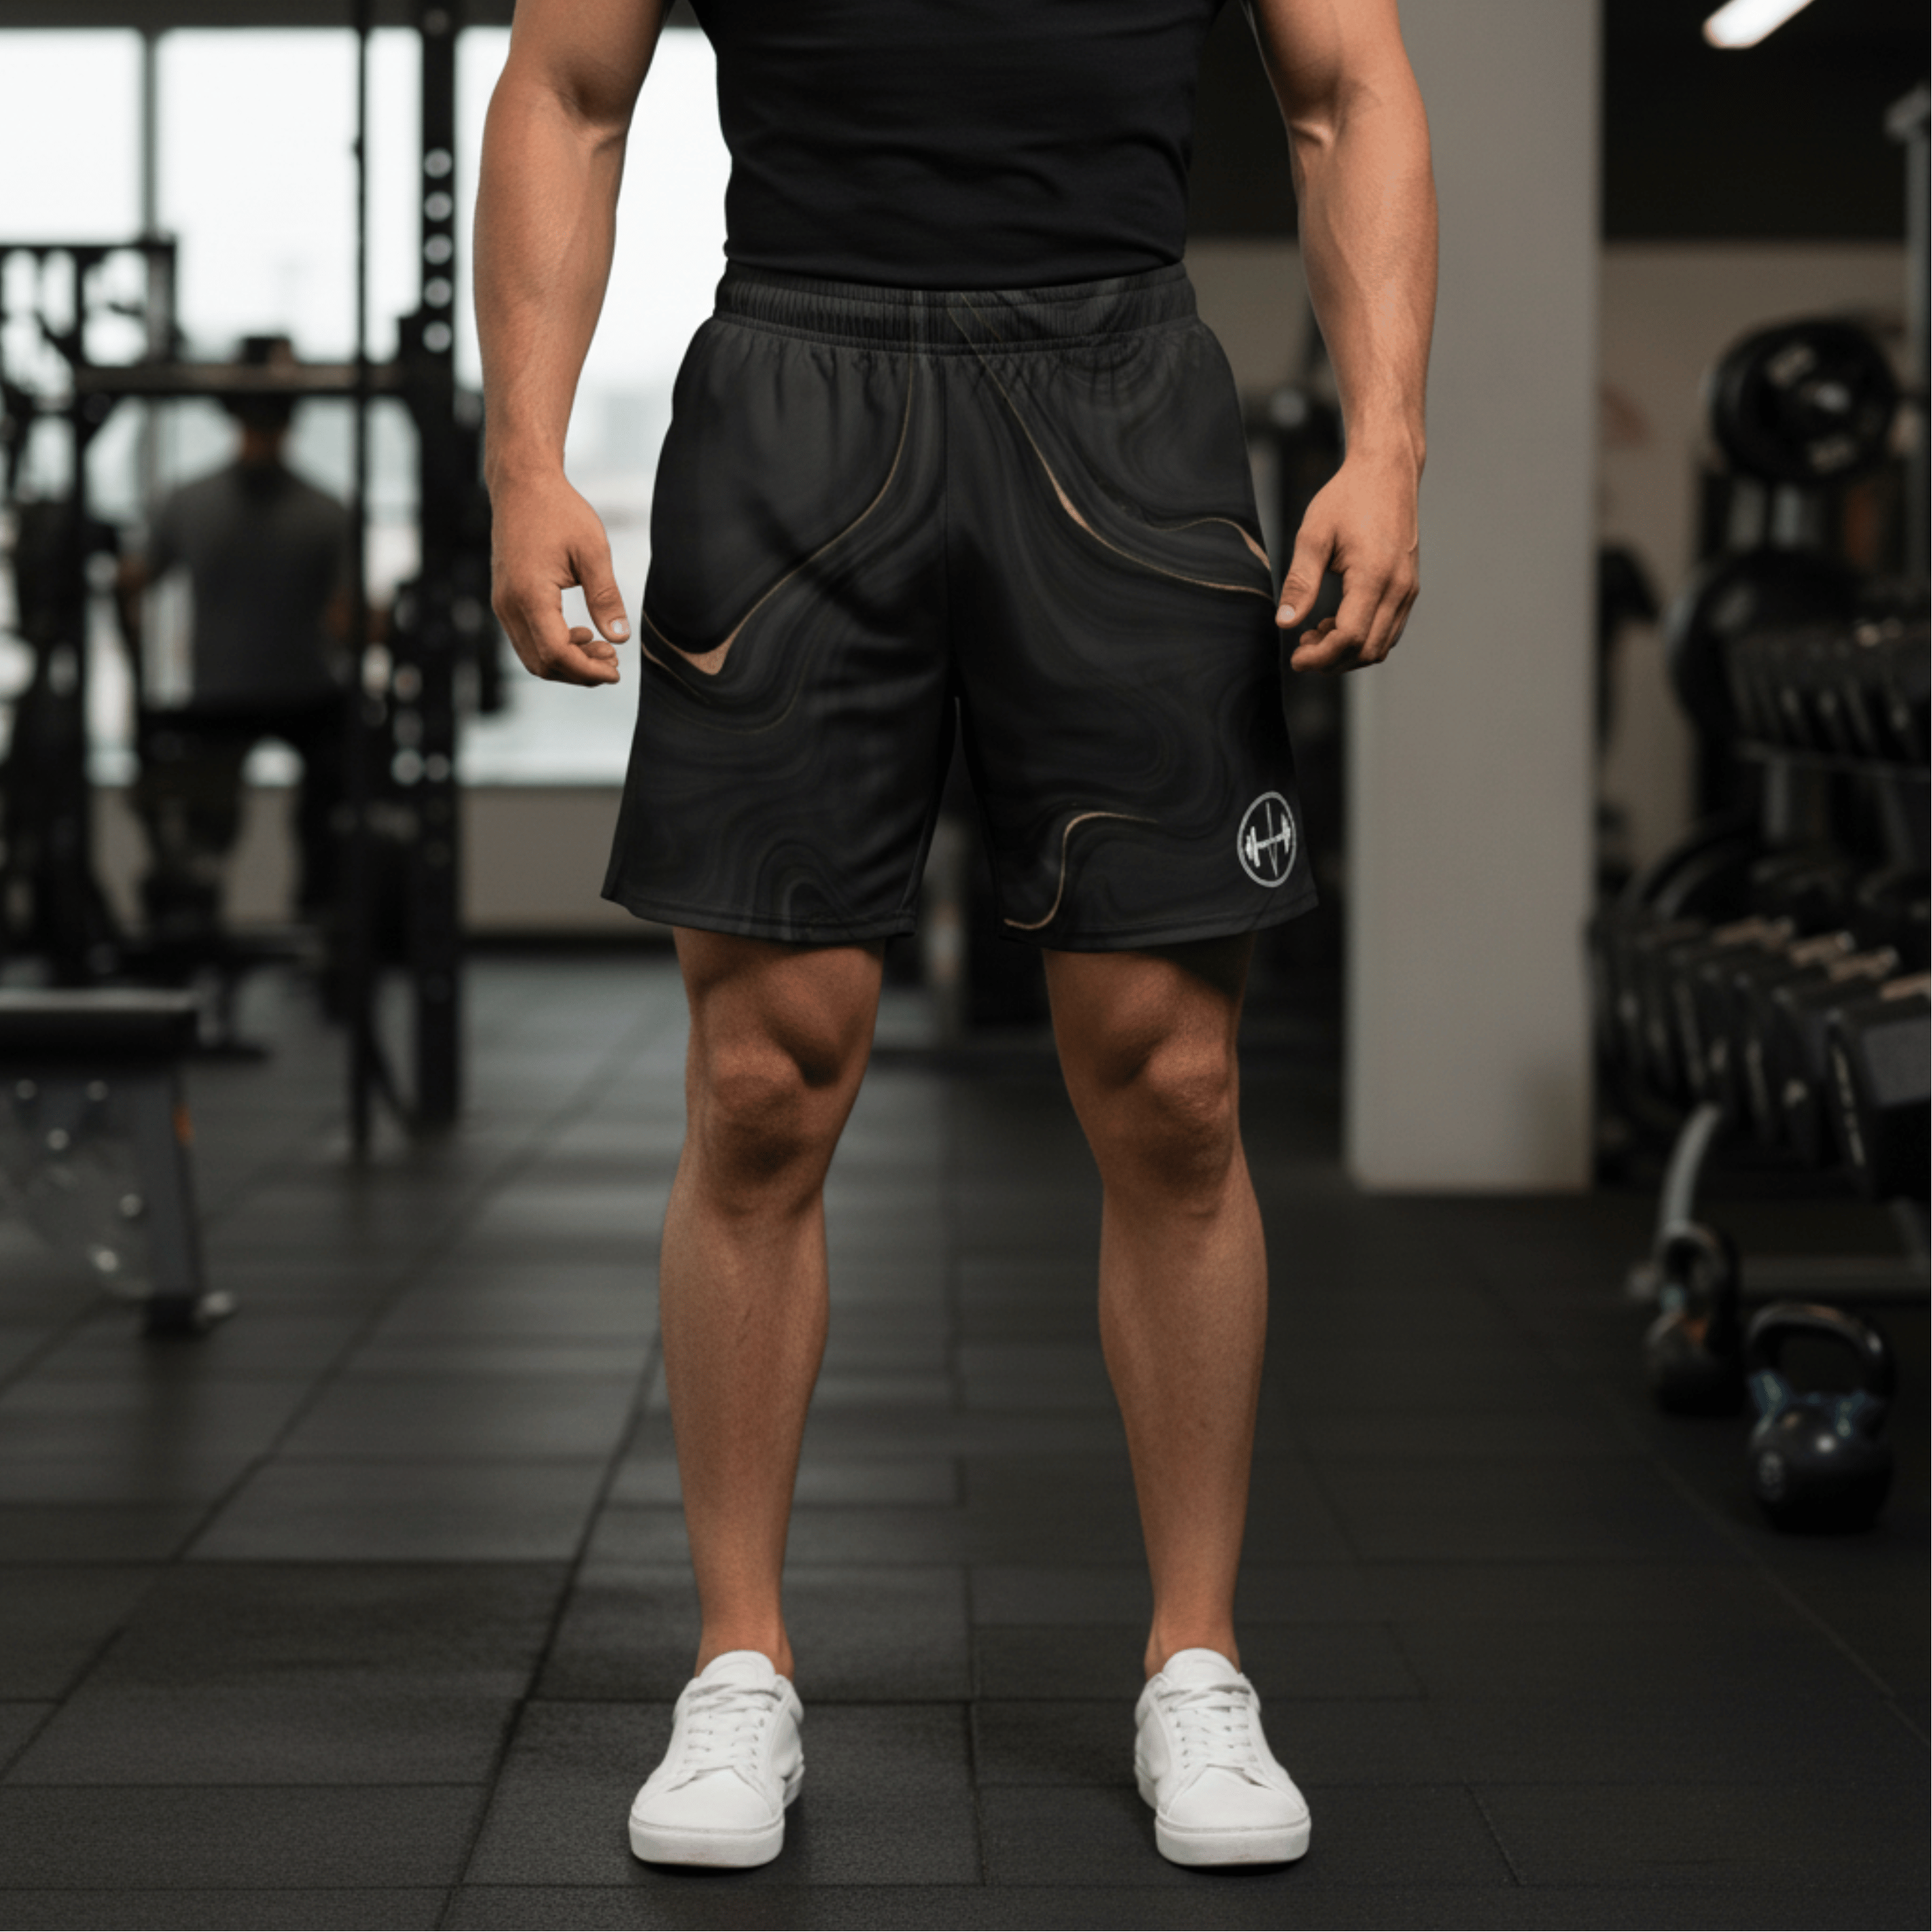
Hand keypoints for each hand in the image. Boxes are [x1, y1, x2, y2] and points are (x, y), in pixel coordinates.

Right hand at [488, 470, 629, 685]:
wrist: (522, 485)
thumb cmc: (558, 511)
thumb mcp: (593, 552)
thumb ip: (606, 597)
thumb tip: (620, 637)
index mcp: (530, 595)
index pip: (557, 654)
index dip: (588, 671)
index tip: (616, 671)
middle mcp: (509, 605)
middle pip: (543, 664)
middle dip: (580, 672)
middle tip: (613, 659)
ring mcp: (503, 604)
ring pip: (533, 657)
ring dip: (568, 663)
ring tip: (601, 647)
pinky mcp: (505, 600)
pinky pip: (527, 640)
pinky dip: (554, 648)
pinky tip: (580, 633)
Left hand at [1276, 451, 1419, 672]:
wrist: (1386, 471)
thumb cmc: (1348, 498)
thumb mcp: (1313, 535)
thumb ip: (1300, 582)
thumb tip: (1284, 623)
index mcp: (1374, 575)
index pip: (1350, 637)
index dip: (1321, 656)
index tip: (1295, 657)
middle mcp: (1399, 587)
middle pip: (1367, 650)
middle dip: (1332, 661)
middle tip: (1302, 648)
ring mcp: (1408, 589)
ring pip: (1381, 646)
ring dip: (1347, 653)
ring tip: (1315, 634)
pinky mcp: (1408, 587)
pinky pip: (1389, 630)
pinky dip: (1362, 639)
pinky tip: (1336, 623)